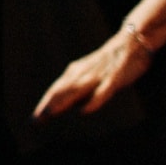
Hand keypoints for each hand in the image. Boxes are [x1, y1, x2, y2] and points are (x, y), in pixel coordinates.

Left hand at [34, 26, 151, 119]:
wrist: (130, 44)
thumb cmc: (109, 63)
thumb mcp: (89, 74)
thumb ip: (78, 88)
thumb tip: (67, 106)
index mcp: (75, 72)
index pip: (56, 90)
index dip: (45, 104)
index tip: (35, 120)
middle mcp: (82, 74)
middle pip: (61, 91)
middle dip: (48, 105)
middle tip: (36, 120)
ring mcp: (97, 76)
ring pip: (76, 90)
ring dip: (62, 103)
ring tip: (49, 114)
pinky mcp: (113, 79)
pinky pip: (102, 92)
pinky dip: (92, 101)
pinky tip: (84, 111)